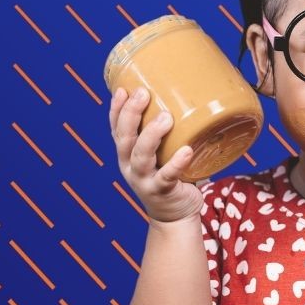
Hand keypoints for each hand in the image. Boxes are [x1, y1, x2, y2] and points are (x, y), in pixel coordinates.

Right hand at [109, 87, 201, 223]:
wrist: (174, 215)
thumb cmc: (170, 175)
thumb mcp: (161, 152)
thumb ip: (166, 131)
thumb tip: (188, 94)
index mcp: (127, 154)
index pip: (116, 128)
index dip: (116, 109)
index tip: (123, 89)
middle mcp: (130, 166)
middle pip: (124, 138)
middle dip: (131, 114)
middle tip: (143, 93)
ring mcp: (144, 180)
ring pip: (141, 156)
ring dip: (151, 135)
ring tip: (166, 118)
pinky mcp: (162, 192)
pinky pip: (167, 177)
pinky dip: (176, 164)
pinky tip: (186, 151)